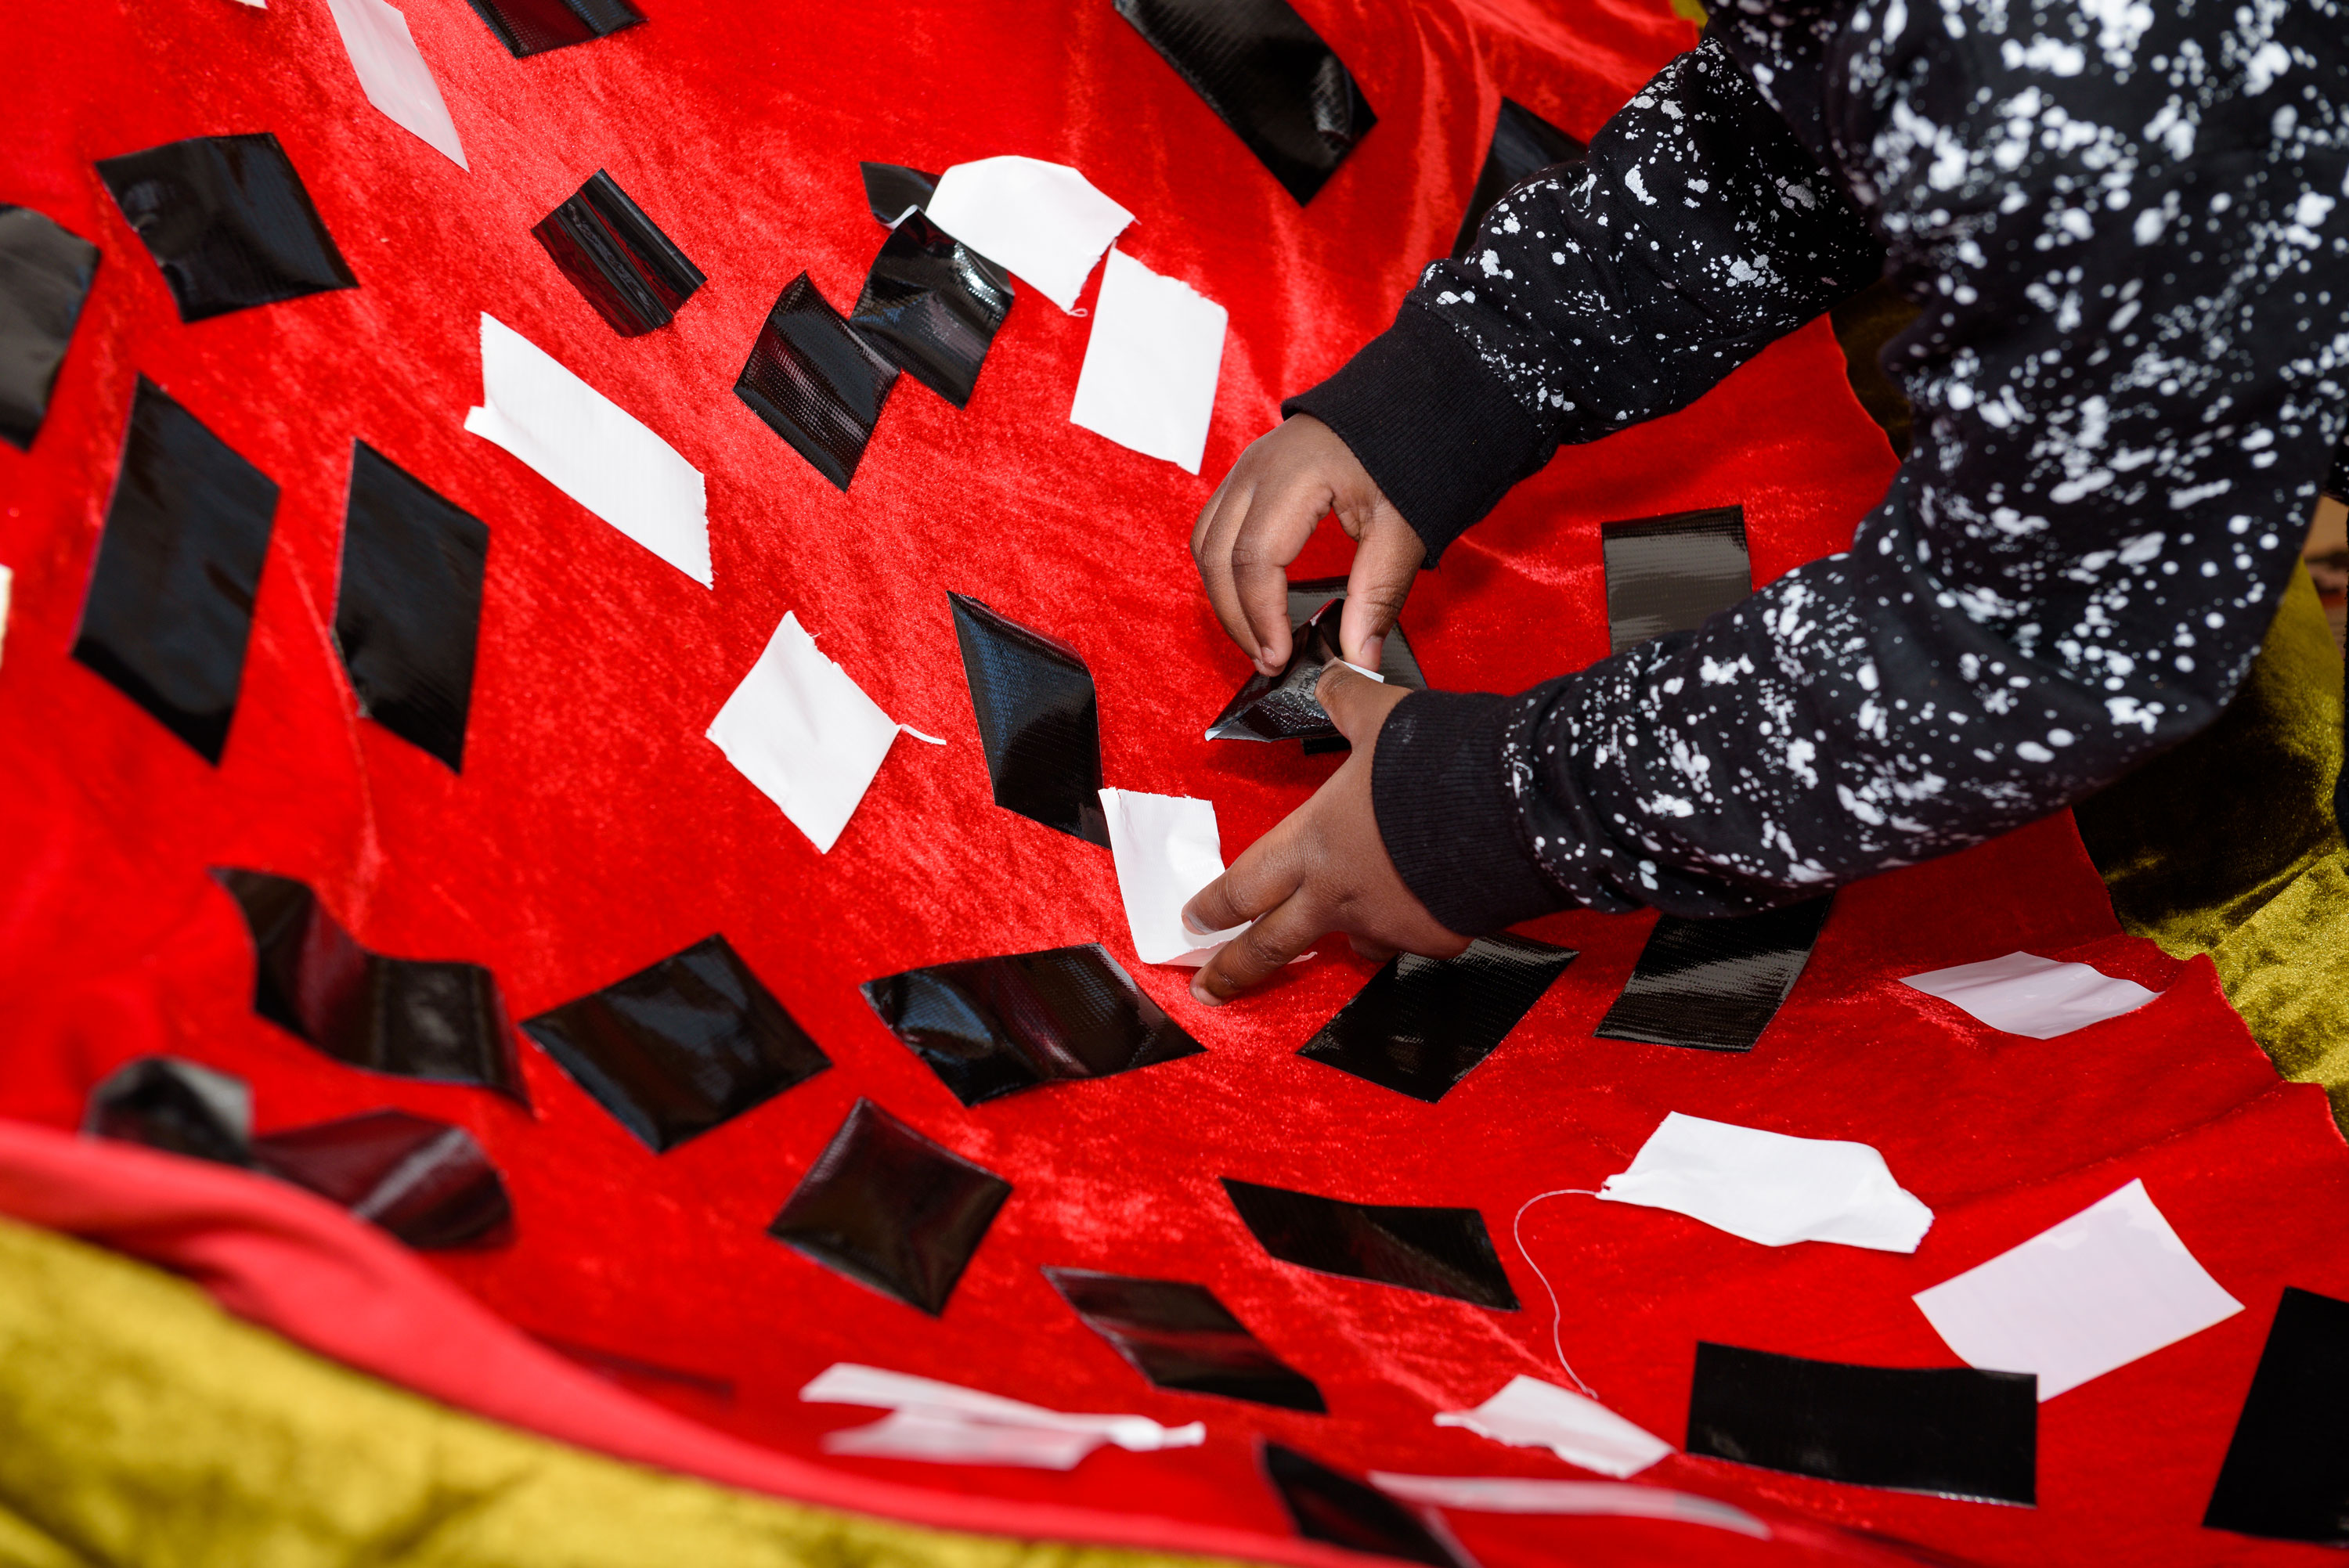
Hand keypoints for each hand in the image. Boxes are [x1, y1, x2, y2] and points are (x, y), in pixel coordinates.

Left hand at [1181, 663, 1470, 1004]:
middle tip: (1210, 992)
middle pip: (1272, 945)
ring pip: (1353, 944)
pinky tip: (1431, 905)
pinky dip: (1415, 925)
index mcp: (1312, 842)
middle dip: (1234, 970)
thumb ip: (1348, 701)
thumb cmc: (1434, 764)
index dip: (1214, 905)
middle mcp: (1339, 894)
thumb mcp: (1380, 716)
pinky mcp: (1436, 938)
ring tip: (1352, 934)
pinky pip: (1415, 938)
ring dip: (1346, 938)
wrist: (1506, 809)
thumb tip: (1332, 677)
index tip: (1193, 922)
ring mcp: (1387, 923)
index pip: (1245, 884)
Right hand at [1190, 414, 1426, 676]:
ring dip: (1224, 595)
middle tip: (1268, 659)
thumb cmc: (1412, 452)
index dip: (1260, 618)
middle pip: (1217, 556)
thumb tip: (1357, 661)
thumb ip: (1377, 596)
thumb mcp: (1404, 529)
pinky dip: (1227, 567)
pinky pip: (1217, 525)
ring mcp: (1247, 465)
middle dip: (1236, 616)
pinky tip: (1254, 597)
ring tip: (1259, 635)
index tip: (1280, 657)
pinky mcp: (1252, 471)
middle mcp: (1256, 467)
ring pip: (1207, 542)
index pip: (1253, 561)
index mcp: (1292, 476)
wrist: (1419, 395)